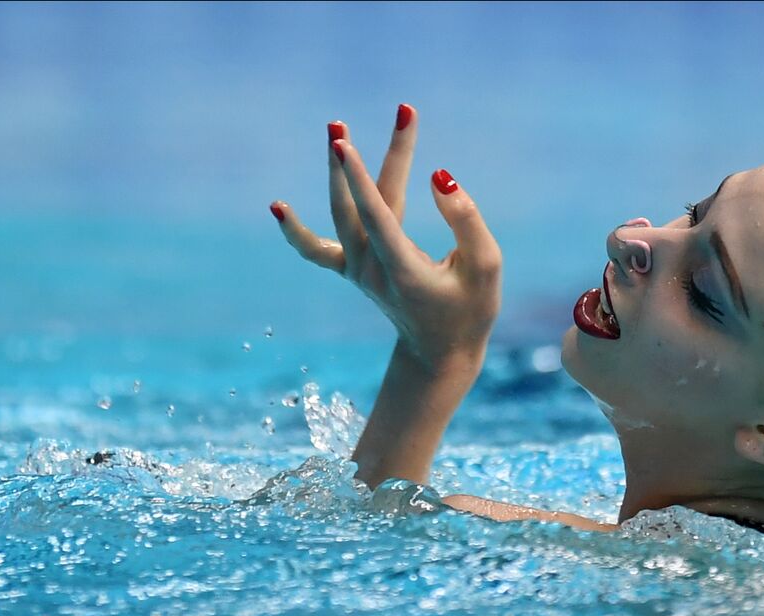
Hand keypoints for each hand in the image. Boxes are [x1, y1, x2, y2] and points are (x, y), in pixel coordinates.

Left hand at [270, 105, 502, 372]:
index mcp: (405, 270)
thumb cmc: (471, 308)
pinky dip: (295, 232)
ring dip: (336, 173)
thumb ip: (466, 219)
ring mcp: (358, 272)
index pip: (378, 216)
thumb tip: (438, 174)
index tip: (346, 143)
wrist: (440, 354)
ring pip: (339, 216)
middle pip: (363, 205)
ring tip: (336, 130)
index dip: (360, 179)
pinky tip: (277, 206)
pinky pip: (316, 251)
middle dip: (369, 159)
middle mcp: (373, 270)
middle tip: (382, 114)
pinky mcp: (353, 272)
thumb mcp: (486, 265)